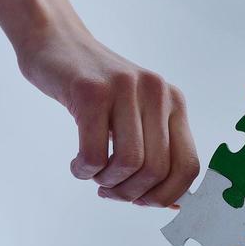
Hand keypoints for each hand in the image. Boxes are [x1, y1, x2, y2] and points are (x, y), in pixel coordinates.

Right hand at [19, 29, 199, 206]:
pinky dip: (84, 170)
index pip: (188, 166)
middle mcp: (157, 93)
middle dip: (131, 194)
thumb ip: (154, 151)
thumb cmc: (95, 91)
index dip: (166, 196)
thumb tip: (171, 203)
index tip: (141, 201)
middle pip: (157, 170)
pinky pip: (95, 154)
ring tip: (93, 174)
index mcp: (173, 102)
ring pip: (129, 164)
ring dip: (107, 182)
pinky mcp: (91, 91)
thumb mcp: (134, 114)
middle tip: (109, 190)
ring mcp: (125, 89)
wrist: (56, 42)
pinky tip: (78, 165)